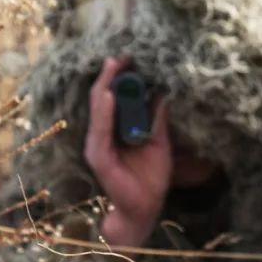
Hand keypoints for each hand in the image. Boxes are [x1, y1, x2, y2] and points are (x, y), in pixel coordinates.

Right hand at [84, 56, 170, 246]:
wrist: (144, 208)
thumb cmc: (150, 177)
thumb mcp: (159, 141)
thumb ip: (157, 118)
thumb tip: (163, 92)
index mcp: (115, 129)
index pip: (112, 97)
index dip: (119, 76)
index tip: (130, 57)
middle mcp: (101, 134)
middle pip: (102, 98)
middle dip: (111, 75)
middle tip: (122, 54)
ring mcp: (97, 145)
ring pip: (98, 109)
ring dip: (105, 86)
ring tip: (113, 66)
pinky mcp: (99, 158)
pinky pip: (100, 130)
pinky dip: (104, 112)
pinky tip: (108, 95)